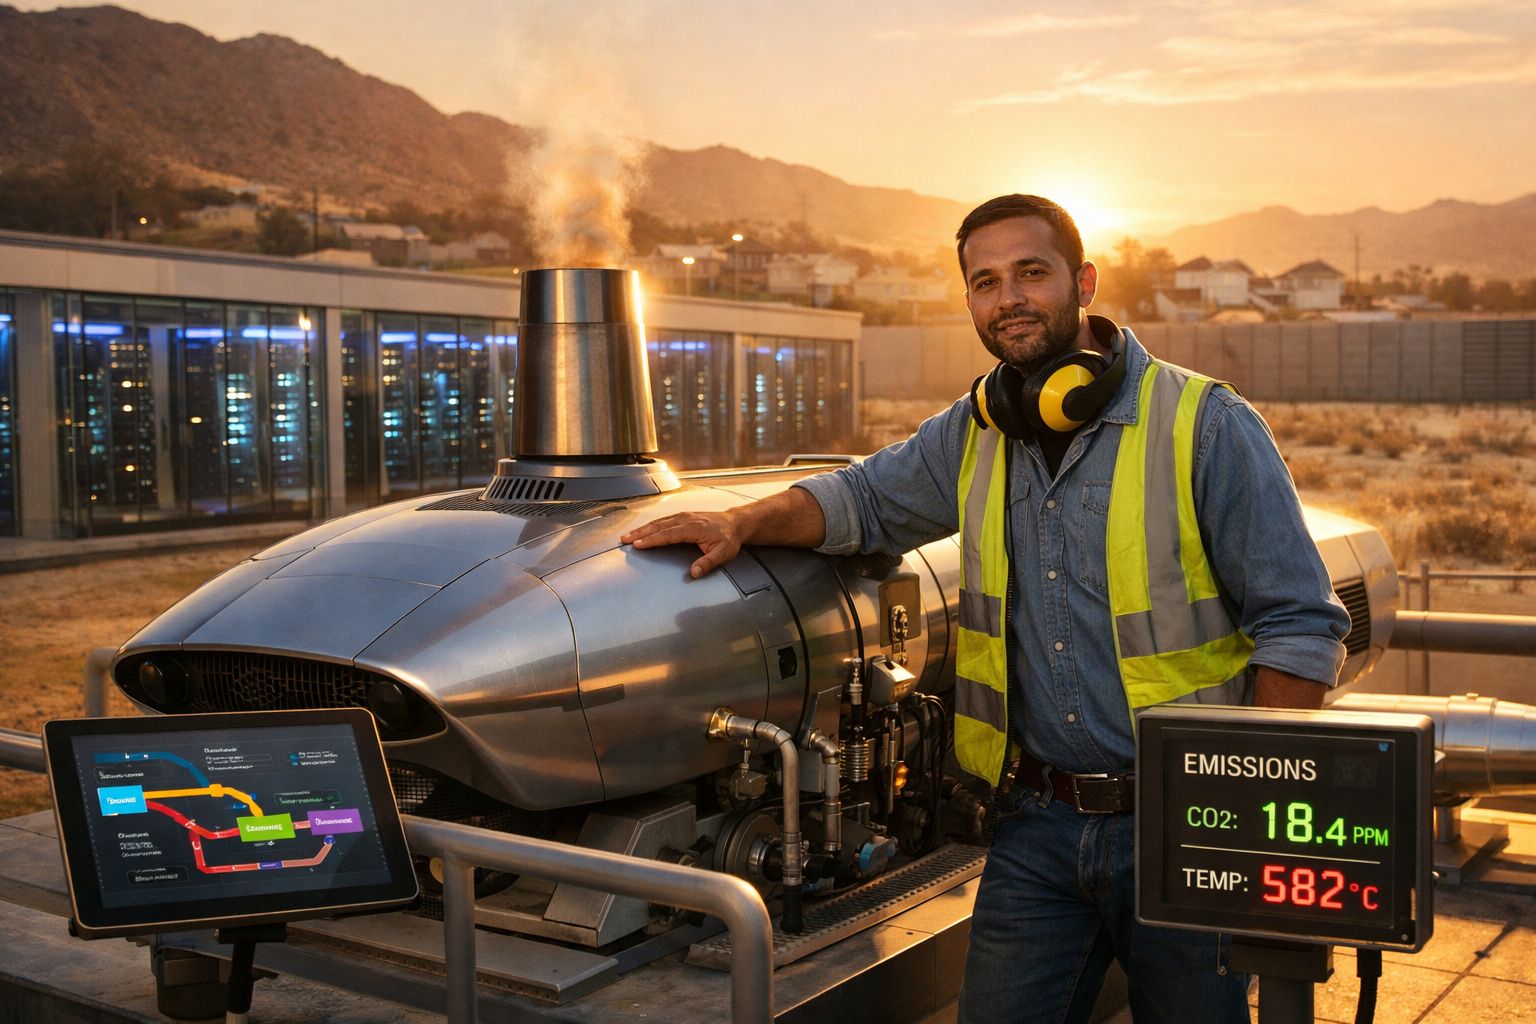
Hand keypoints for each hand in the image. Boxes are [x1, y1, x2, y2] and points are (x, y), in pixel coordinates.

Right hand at [621, 511, 742, 578]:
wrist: (735, 523)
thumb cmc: (729, 539)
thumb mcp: (723, 554)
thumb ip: (707, 563)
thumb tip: (694, 573)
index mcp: (693, 529)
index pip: (668, 535)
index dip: (652, 540)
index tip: (638, 544)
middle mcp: (686, 520)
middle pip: (659, 526)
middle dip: (640, 532)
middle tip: (625, 539)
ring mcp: (684, 516)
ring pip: (659, 522)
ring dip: (643, 528)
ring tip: (629, 535)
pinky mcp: (683, 516)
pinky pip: (664, 520)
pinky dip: (651, 525)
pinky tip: (643, 529)